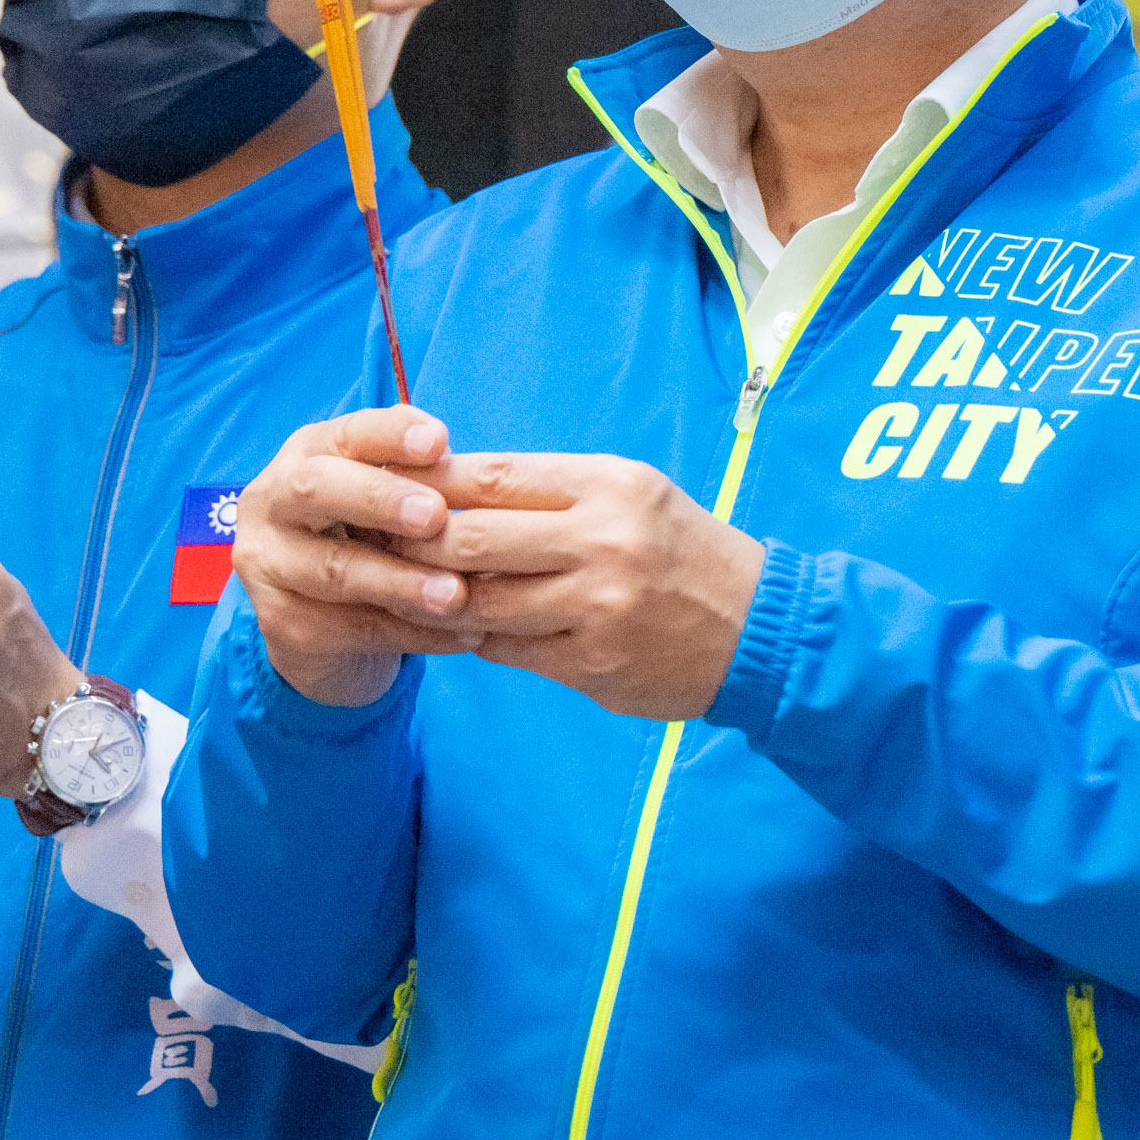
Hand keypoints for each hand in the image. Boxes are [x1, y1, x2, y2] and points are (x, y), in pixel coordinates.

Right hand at [235, 408, 486, 709]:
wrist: (322, 623)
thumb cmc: (366, 537)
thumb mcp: (386, 496)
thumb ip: (413, 470)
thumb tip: (444, 447)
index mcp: (306, 456)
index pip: (344, 433)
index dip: (390, 435)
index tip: (439, 442)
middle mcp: (272, 503)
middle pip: (316, 489)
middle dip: (379, 498)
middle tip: (436, 516)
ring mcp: (270, 566)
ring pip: (335, 570)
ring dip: (402, 582)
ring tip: (457, 594)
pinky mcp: (285, 625)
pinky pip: (355, 628)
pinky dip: (415, 632)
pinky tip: (465, 634)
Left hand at [411, 451, 765, 721]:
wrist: (758, 625)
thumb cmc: (681, 550)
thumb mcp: (630, 494)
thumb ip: (551, 491)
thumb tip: (454, 485)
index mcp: (607, 485)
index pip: (492, 477)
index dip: (429, 485)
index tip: (391, 490)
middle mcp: (601, 540)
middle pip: (471, 538)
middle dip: (415, 544)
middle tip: (381, 546)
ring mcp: (596, 606)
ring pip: (480, 601)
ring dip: (437, 599)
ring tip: (412, 591)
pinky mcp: (592, 663)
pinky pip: (507, 649)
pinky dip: (477, 638)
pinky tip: (464, 629)